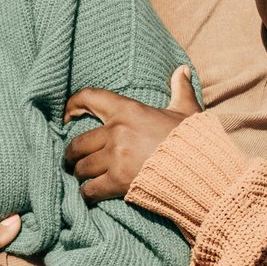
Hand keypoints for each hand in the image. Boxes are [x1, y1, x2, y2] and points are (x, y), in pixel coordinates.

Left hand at [64, 65, 201, 200]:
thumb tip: (183, 70)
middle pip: (78, 143)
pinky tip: (90, 195)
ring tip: (83, 177)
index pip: (89, 97)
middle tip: (73, 160)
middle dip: (72, 154)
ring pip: (81, 167)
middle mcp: (116, 133)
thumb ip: (180, 89)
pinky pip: (90, 189)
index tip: (65, 116)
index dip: (72, 104)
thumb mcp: (186, 110)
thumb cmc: (191, 139)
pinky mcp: (118, 182)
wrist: (201, 169)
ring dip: (80, 174)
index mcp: (128, 111)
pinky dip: (87, 193)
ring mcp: (115, 158)